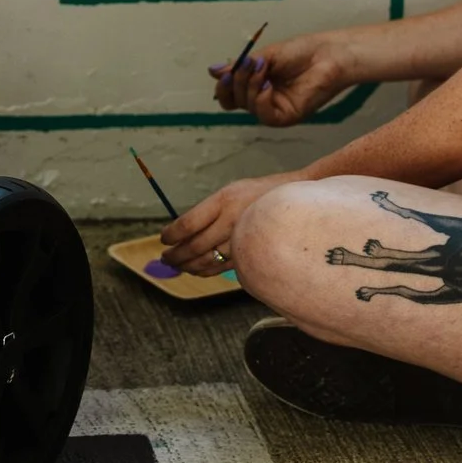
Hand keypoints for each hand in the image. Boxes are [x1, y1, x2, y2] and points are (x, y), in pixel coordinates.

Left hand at [160, 171, 303, 274]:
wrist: (298, 200)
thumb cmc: (259, 194)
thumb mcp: (231, 191)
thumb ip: (209, 210)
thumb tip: (182, 231)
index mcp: (224, 201)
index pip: (188, 223)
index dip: (171, 235)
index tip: (163, 239)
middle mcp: (233, 221)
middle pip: (195, 245)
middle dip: (176, 255)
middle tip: (165, 258)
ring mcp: (243, 239)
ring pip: (207, 260)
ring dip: (188, 266)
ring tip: (176, 266)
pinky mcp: (252, 253)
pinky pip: (223, 268)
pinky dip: (206, 271)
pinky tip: (196, 270)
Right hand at [211, 28, 352, 125]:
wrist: (328, 54)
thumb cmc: (301, 52)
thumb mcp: (264, 56)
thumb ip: (239, 67)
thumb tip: (211, 71)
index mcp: (255, 85)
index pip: (229, 95)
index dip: (222, 87)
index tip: (223, 72)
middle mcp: (263, 99)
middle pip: (233, 101)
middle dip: (235, 82)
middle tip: (248, 64)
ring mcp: (274, 109)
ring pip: (247, 107)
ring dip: (249, 86)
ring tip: (263, 69)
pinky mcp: (287, 116)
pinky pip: (264, 115)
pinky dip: (260, 100)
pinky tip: (267, 86)